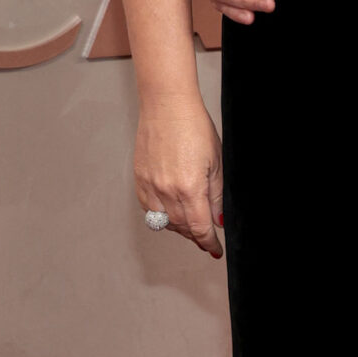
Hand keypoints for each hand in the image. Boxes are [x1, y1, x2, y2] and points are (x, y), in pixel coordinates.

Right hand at [136, 102, 224, 257]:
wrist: (167, 106)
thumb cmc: (194, 127)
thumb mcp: (216, 162)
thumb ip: (216, 195)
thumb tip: (218, 220)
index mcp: (189, 188)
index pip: (200, 228)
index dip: (209, 243)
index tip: (215, 250)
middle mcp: (167, 191)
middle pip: (182, 228)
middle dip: (196, 236)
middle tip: (206, 239)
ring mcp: (150, 186)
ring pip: (164, 222)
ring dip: (179, 228)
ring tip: (191, 225)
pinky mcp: (139, 179)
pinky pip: (148, 209)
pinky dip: (161, 216)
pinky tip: (171, 211)